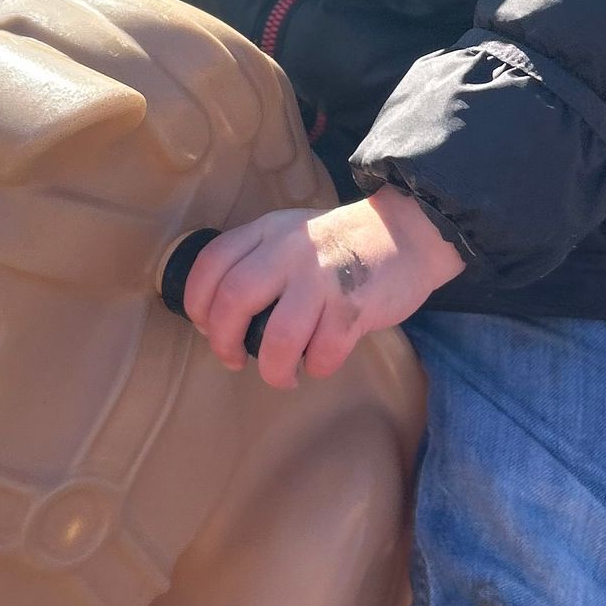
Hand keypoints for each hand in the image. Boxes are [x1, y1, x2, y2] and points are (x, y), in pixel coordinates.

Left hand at [181, 188, 463, 388]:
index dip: (198, 302)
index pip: (212, 262)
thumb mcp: (293, 234)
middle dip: (224, 342)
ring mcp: (323, 278)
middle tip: (233, 358)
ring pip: (278, 337)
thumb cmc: (342, 245)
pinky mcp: (353, 306)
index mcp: (269, 230)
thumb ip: (258, 260)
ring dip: (273, 368)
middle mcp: (290, 250)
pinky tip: (320, 362)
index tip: (205, 326)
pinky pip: (323, 352)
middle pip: (234, 300)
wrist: (407, 234)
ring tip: (281, 375)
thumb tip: (221, 317)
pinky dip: (317, 366)